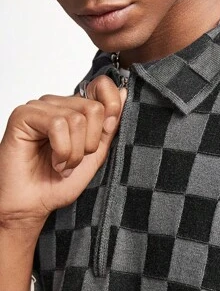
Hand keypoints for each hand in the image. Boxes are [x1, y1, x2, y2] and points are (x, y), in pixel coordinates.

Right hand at [0, 75, 126, 231]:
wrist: (34, 205)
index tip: (107, 130)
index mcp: (76, 109)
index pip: (102, 85)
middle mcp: (58, 104)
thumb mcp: (96, 153)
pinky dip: (61, 150)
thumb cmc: (59, 182)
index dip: (112, 107)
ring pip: (77, 118)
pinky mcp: (24, 115)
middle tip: (75, 159)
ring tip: (63, 164)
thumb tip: (123, 93)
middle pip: (94, 108)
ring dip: (74, 152)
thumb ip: (109, 125)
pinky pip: (57, 124)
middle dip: (90, 142)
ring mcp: (40, 107)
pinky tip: (54, 161)